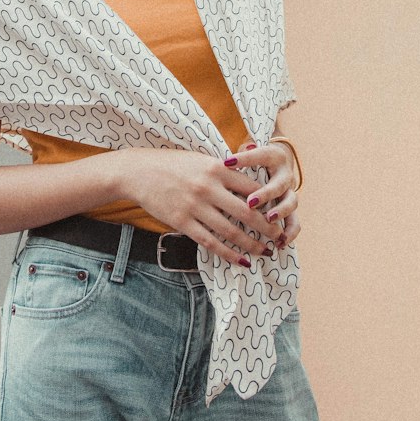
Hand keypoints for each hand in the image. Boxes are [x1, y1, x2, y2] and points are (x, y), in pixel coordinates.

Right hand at [122, 147, 281, 266]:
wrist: (139, 171)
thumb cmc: (172, 163)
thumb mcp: (201, 159)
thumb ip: (225, 169)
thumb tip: (251, 181)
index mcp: (216, 168)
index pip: (252, 188)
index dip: (270, 203)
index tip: (280, 213)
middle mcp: (208, 187)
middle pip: (247, 212)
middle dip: (267, 228)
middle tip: (280, 237)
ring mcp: (194, 206)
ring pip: (231, 231)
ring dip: (251, 244)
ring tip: (265, 252)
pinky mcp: (181, 222)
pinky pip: (210, 242)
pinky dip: (228, 253)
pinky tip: (241, 261)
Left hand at [226, 137, 300, 251]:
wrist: (276, 165)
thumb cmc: (254, 159)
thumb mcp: (246, 153)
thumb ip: (239, 157)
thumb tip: (226, 162)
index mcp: (273, 157)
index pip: (260, 155)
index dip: (245, 159)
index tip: (227, 163)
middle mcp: (285, 174)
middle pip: (279, 183)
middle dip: (266, 194)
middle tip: (251, 202)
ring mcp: (290, 192)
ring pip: (291, 202)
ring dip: (281, 212)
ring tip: (269, 220)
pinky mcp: (291, 209)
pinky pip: (295, 222)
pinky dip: (289, 232)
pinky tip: (279, 242)